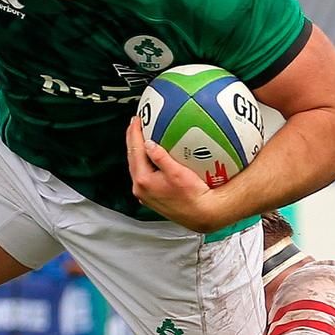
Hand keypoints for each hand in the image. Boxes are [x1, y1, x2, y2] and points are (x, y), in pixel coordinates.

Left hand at [126, 118, 224, 233]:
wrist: (202, 214)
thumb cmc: (193, 196)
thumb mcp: (177, 172)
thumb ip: (160, 157)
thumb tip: (148, 143)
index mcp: (143, 180)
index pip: (135, 150)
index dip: (134, 133)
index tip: (136, 120)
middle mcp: (140, 188)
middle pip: (132, 158)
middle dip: (133, 140)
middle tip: (135, 124)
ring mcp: (145, 194)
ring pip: (137, 167)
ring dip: (138, 151)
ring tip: (140, 138)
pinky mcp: (152, 197)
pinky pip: (144, 175)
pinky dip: (144, 163)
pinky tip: (151, 158)